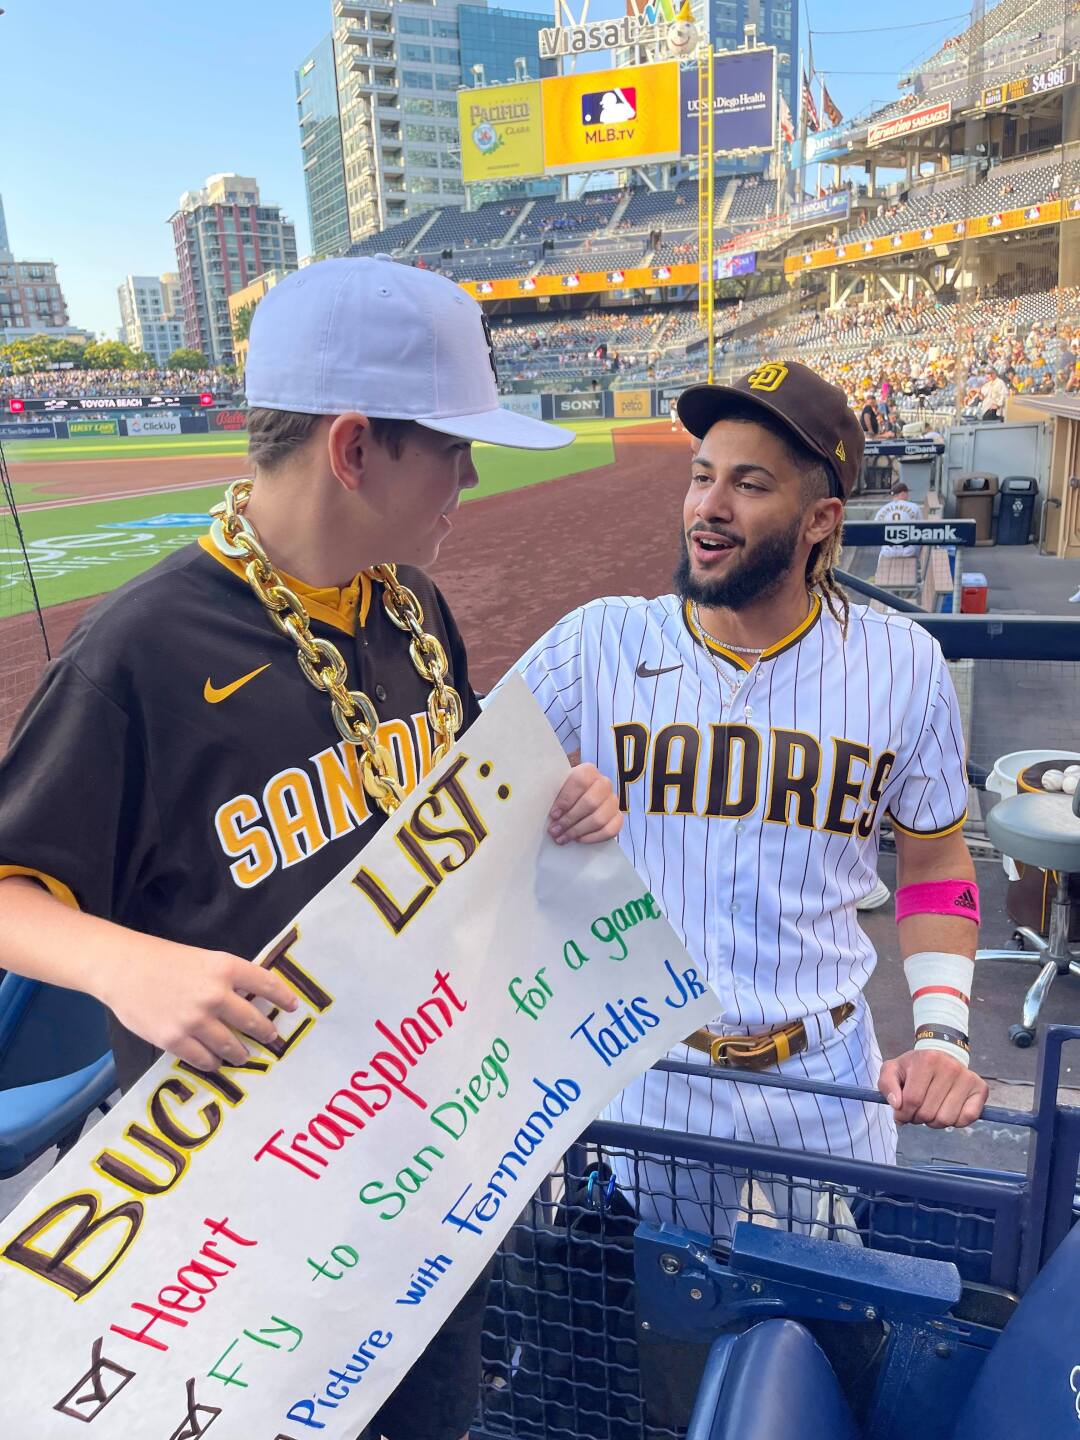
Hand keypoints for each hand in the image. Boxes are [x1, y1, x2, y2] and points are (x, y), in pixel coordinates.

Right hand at [99, 938, 299, 1071]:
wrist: (123, 968)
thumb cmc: (164, 960)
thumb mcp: (204, 959)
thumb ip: (228, 977)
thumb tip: (252, 998)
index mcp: (225, 968)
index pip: (266, 984)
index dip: (283, 998)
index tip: (294, 1007)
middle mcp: (216, 994)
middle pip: (253, 1021)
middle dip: (265, 1032)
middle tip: (271, 1038)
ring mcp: (195, 1020)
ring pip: (230, 1045)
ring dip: (239, 1052)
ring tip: (243, 1055)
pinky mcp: (174, 1039)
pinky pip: (203, 1059)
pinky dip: (212, 1063)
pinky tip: (215, 1063)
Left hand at [548, 763, 622, 845]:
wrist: (579, 800)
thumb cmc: (564, 794)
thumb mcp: (558, 788)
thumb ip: (553, 794)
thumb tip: (549, 814)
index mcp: (588, 771)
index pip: (580, 781)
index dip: (566, 799)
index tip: (553, 814)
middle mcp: (604, 783)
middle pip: (590, 802)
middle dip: (570, 819)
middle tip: (555, 830)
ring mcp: (613, 801)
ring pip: (599, 818)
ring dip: (578, 830)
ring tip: (562, 837)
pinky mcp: (618, 817)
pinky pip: (610, 830)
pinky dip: (593, 837)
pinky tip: (579, 840)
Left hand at [878, 1049, 988, 1127]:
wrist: (941, 1055)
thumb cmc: (914, 1067)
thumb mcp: (893, 1069)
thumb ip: (887, 1084)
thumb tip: (897, 1104)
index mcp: (927, 1060)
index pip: (912, 1100)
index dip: (903, 1114)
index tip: (900, 1113)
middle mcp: (950, 1067)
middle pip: (928, 1113)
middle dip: (917, 1118)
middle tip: (916, 1111)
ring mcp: (968, 1077)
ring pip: (946, 1119)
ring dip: (934, 1122)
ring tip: (931, 1110)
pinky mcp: (981, 1089)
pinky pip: (966, 1119)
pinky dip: (954, 1122)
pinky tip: (947, 1110)